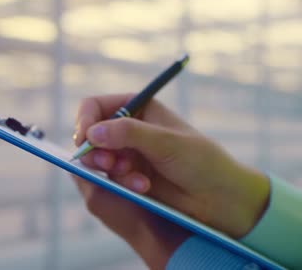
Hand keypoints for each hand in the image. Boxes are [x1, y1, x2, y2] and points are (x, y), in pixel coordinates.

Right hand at [73, 94, 269, 267]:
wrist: (217, 195)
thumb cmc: (200, 161)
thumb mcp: (166, 142)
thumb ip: (129, 134)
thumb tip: (91, 133)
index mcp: (139, 107)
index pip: (96, 106)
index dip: (86, 121)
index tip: (84, 139)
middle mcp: (130, 128)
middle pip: (90, 134)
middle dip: (96, 151)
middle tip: (110, 164)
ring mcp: (128, 153)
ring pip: (97, 159)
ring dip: (111, 169)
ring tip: (134, 177)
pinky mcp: (130, 177)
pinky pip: (110, 179)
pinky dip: (121, 183)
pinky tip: (143, 187)